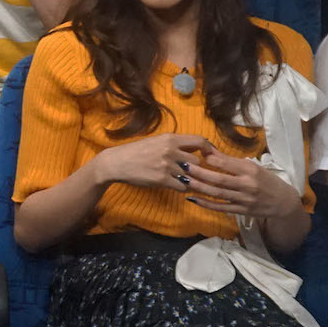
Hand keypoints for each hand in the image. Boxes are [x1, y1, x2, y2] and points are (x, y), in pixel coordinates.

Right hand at [89, 134, 210, 191]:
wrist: (117, 162)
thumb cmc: (137, 151)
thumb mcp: (157, 141)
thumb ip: (175, 144)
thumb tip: (196, 147)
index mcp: (170, 138)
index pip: (199, 141)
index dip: (209, 149)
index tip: (210, 156)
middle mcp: (170, 150)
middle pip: (197, 161)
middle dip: (195, 168)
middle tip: (192, 172)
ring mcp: (167, 166)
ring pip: (191, 175)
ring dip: (189, 179)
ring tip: (184, 180)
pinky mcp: (162, 179)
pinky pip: (182, 186)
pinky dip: (181, 188)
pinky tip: (176, 186)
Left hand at [180, 143, 303, 219]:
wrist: (283, 202)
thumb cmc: (266, 180)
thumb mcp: (253, 167)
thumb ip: (231, 162)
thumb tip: (209, 151)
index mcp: (251, 170)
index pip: (228, 164)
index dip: (212, 159)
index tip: (197, 153)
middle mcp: (247, 185)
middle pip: (219, 179)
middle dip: (200, 173)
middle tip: (183, 166)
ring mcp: (243, 199)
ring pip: (217, 193)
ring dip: (199, 187)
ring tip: (183, 180)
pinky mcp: (241, 211)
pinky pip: (220, 207)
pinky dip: (205, 203)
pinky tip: (192, 198)